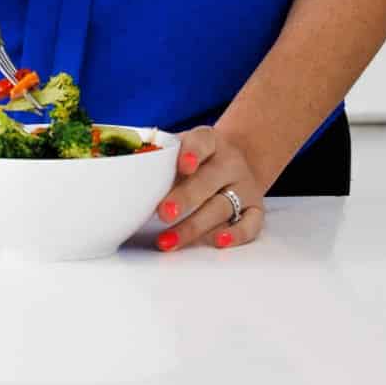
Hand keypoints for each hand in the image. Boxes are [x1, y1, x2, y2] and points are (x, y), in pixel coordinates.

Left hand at [152, 126, 265, 252]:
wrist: (235, 162)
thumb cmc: (198, 160)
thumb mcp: (182, 149)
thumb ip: (161, 161)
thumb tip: (129, 181)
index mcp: (210, 141)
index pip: (202, 142)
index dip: (193, 153)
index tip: (183, 165)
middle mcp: (230, 163)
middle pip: (209, 180)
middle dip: (185, 198)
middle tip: (163, 213)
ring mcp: (245, 186)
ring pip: (222, 207)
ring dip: (194, 226)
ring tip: (168, 241)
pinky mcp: (255, 209)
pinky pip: (250, 224)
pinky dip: (236, 235)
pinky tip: (217, 242)